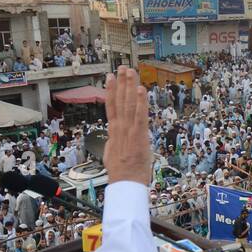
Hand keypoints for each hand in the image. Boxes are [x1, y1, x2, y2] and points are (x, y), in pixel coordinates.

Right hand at [103, 68, 150, 185]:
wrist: (125, 183)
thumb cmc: (122, 172)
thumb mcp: (114, 153)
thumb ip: (116, 142)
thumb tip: (115, 138)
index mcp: (114, 131)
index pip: (111, 106)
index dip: (110, 90)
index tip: (110, 77)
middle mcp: (120, 128)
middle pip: (120, 101)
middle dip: (121, 83)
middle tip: (123, 68)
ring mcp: (129, 131)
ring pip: (129, 104)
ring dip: (130, 87)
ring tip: (130, 72)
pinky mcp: (139, 136)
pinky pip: (140, 115)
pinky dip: (141, 102)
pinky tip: (141, 89)